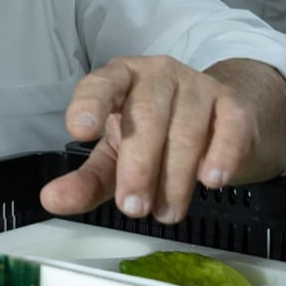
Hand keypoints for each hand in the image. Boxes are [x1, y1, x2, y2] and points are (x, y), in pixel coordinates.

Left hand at [39, 56, 285, 223]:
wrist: (220, 119)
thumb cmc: (154, 134)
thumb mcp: (115, 155)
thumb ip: (86, 178)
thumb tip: (52, 200)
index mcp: (119, 78)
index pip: (101, 84)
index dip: (90, 104)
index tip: (79, 131)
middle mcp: (156, 74)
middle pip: (146, 117)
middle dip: (138, 167)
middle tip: (133, 207)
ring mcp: (197, 84)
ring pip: (185, 131)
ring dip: (174, 178)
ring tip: (165, 212)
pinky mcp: (233, 103)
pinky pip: (229, 128)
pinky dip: (220, 155)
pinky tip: (210, 180)